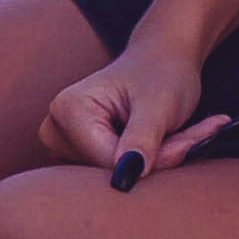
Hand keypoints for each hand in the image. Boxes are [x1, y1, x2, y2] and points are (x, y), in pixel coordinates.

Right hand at [34, 43, 232, 186]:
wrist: (163, 59)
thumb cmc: (162, 73)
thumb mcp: (159, 103)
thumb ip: (142, 139)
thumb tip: (124, 180)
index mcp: (68, 109)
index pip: (107, 163)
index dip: (150, 161)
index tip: (182, 142)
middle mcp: (55, 129)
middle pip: (107, 172)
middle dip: (151, 162)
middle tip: (182, 138)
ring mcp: (62, 145)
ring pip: (114, 177)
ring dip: (150, 163)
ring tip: (168, 135)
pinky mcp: (75, 155)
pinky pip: (113, 174)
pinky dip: (142, 164)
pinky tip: (156, 141)